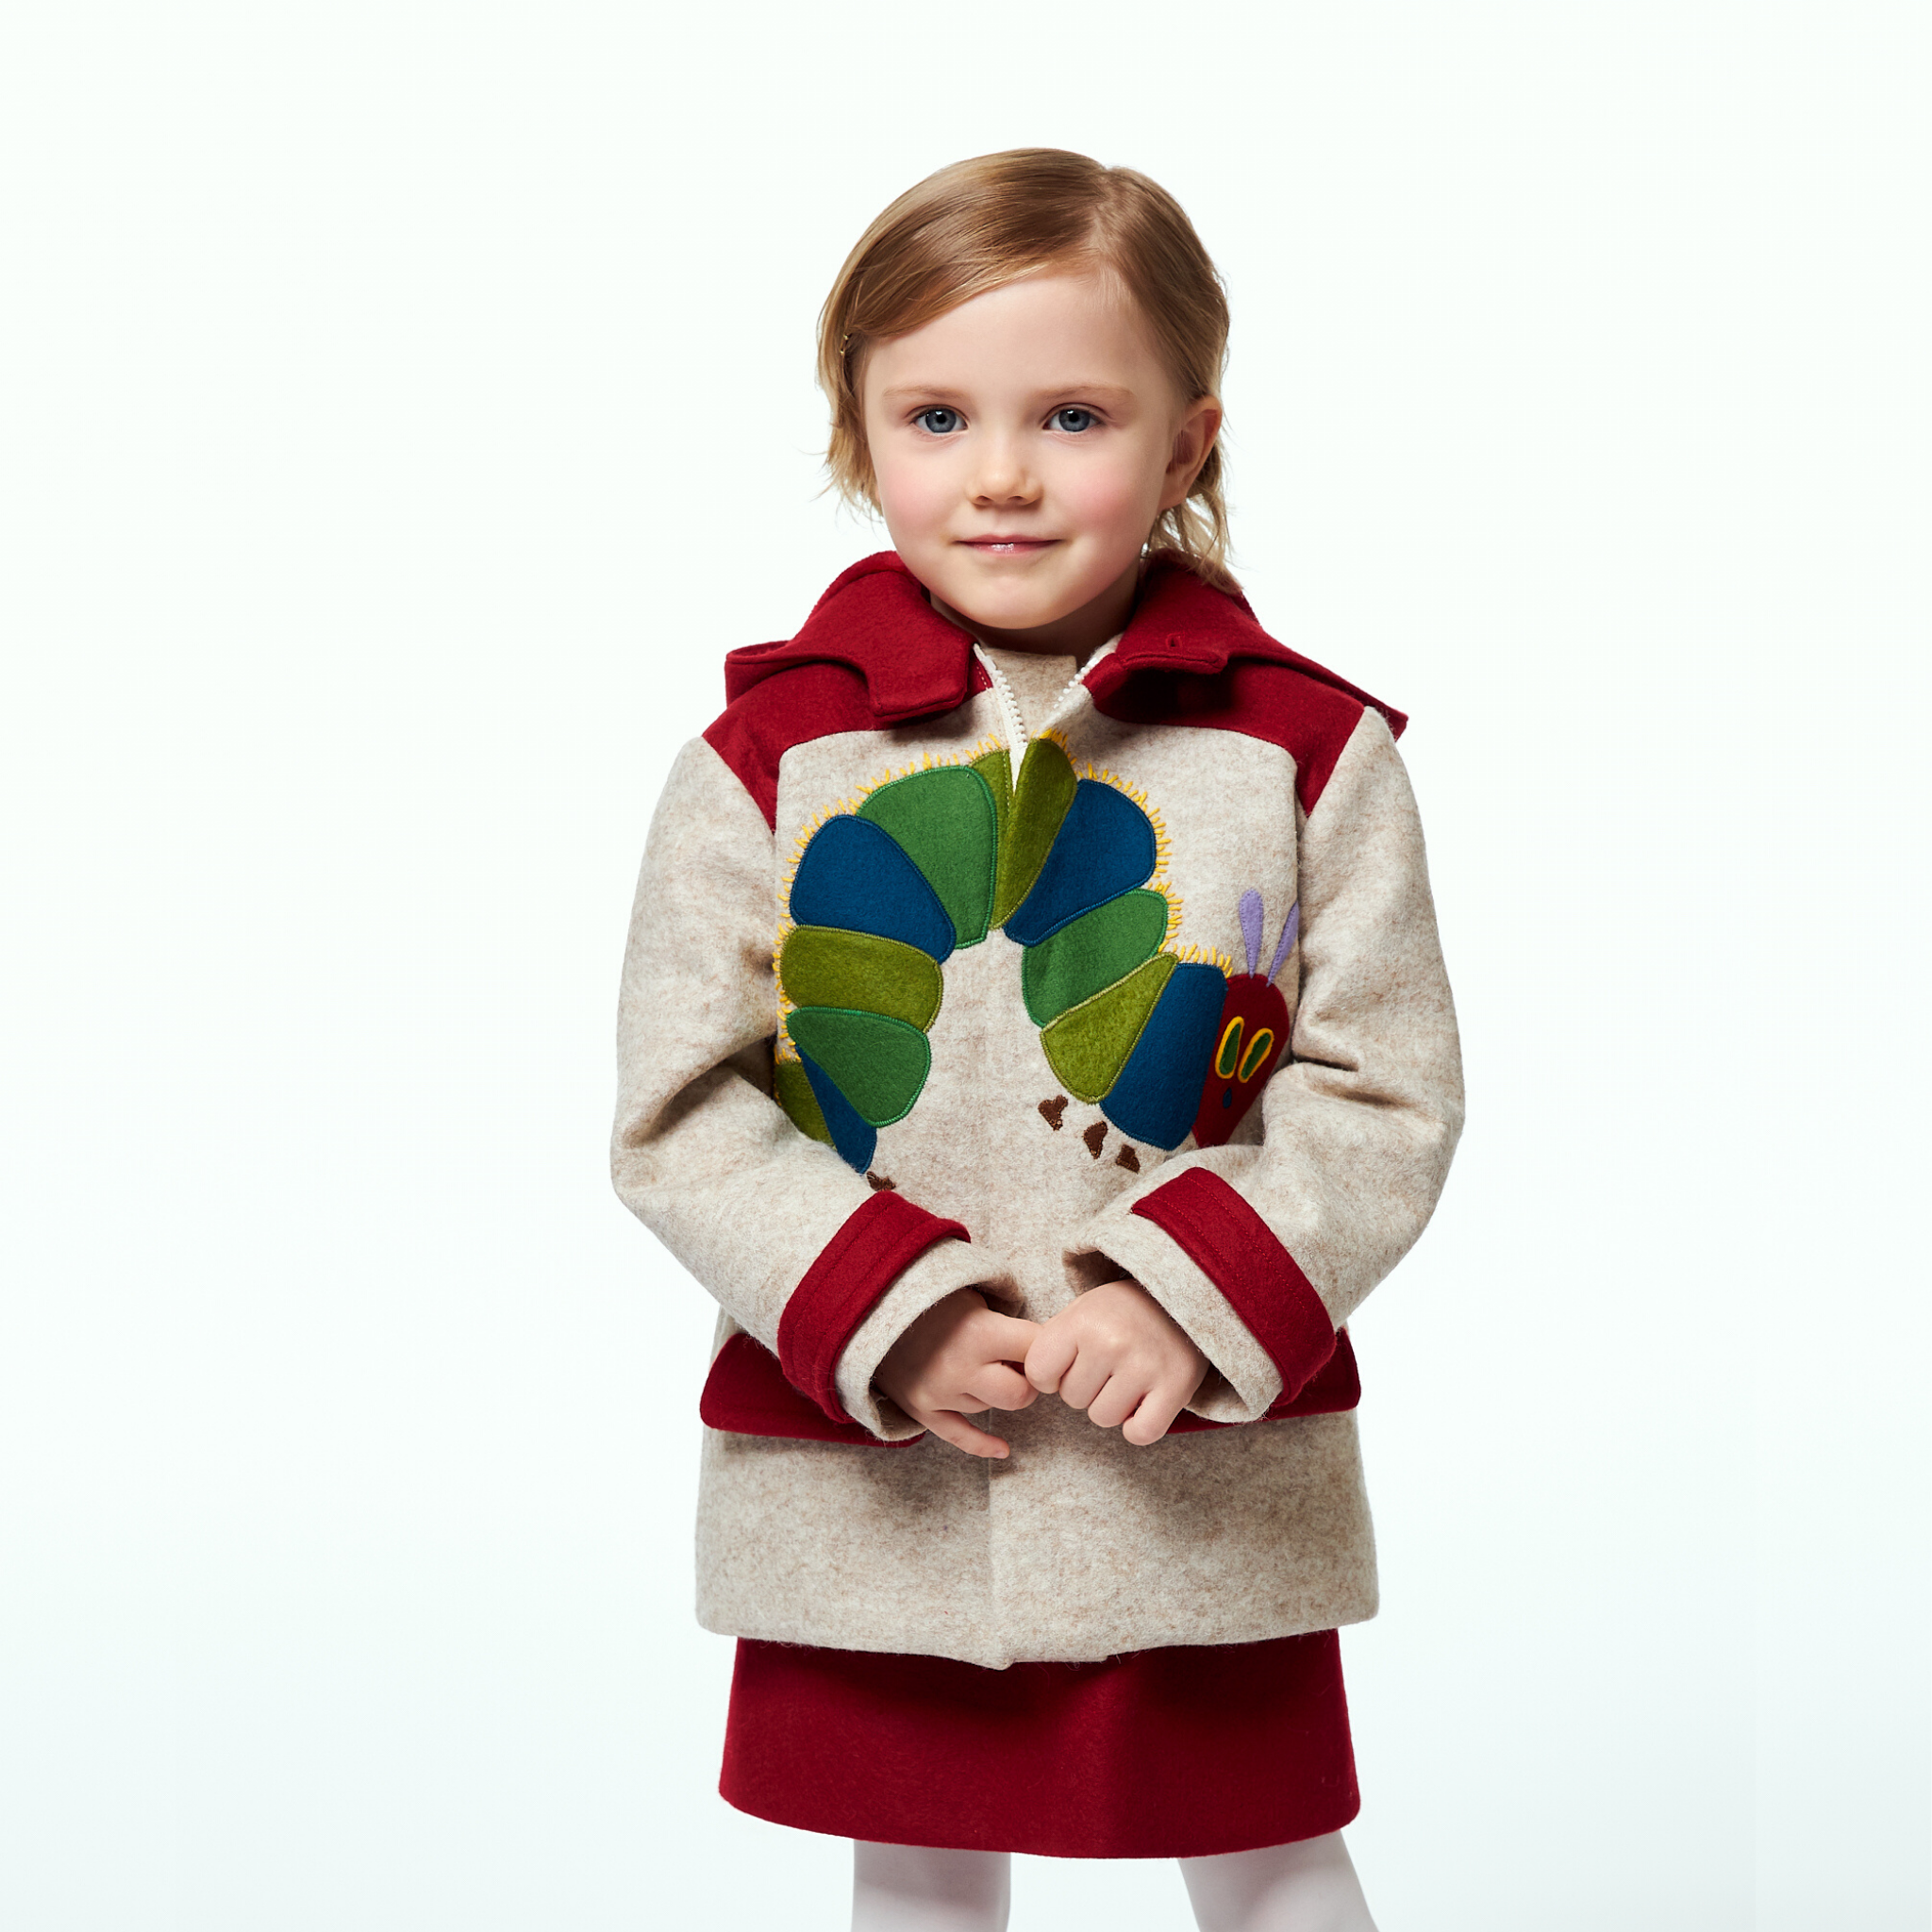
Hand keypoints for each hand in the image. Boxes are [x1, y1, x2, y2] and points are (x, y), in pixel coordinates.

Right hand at [875, 1289, 1041, 1458]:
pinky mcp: (922, 1409)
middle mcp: (961, 1368)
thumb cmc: (932, 1296)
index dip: (1047, 1348)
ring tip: (984, 1367)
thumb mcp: (974, 1297)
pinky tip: (1003, 1449)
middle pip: (1020, 1395)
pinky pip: (960, 1437)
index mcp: (980, 1333)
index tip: (1045, 1344)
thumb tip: (1047, 1347)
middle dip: (1027, 1381)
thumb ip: (1007, 1324)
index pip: (1036, 1351)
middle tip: (1019, 1364)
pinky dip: (984, 1445)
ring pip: (991, 1409)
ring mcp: (940, 1393)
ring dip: (995, 1392)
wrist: (869, 1304)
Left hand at [1025, 1280, 1207, 1446]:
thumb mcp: (1080, 1311)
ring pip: (1104, 1418)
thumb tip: (1028, 1381)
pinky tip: (1143, 1402)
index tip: (1070, 1362)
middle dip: (1086, 1388)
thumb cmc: (1121, 1311)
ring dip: (1112, 1406)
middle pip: (1073, 1400)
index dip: (1051, 1374)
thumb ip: (1052, 1343)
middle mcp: (1111, 1343)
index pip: (1038, 1374)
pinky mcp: (1176, 1387)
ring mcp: (1144, 1366)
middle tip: (1108, 1364)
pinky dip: (1138, 1427)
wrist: (1181, 1295)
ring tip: (1128, 1377)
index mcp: (1081, 1322)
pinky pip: (1140, 1433)